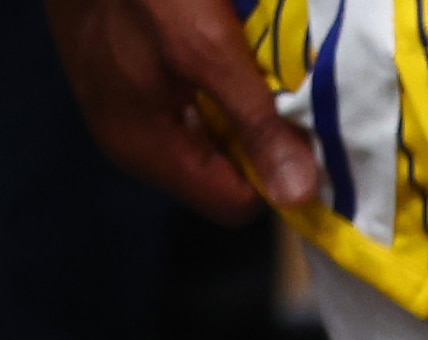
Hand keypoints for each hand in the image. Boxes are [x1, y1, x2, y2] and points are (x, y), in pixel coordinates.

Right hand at [40, 0, 320, 213]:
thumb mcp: (206, 47)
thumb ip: (253, 123)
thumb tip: (299, 196)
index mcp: (147, 150)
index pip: (236, 204)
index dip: (276, 172)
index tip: (303, 130)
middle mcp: (133, 144)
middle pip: (223, 173)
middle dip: (261, 138)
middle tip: (281, 89)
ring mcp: (125, 112)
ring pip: (209, 135)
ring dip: (240, 107)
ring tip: (253, 65)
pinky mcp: (125, 80)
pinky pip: (187, 103)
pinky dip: (215, 82)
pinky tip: (224, 47)